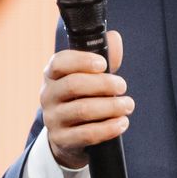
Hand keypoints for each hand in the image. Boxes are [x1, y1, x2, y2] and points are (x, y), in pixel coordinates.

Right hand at [41, 32, 131, 169]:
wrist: (70, 137)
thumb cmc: (83, 99)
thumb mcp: (91, 77)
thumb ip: (103, 57)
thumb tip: (114, 38)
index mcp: (52, 75)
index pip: (60, 62)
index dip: (82, 60)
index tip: (103, 64)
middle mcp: (48, 95)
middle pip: (74, 85)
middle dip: (104, 84)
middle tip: (123, 86)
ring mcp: (52, 118)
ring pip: (83, 110)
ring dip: (110, 106)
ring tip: (128, 105)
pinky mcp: (61, 139)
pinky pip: (87, 133)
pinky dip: (109, 128)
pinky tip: (122, 123)